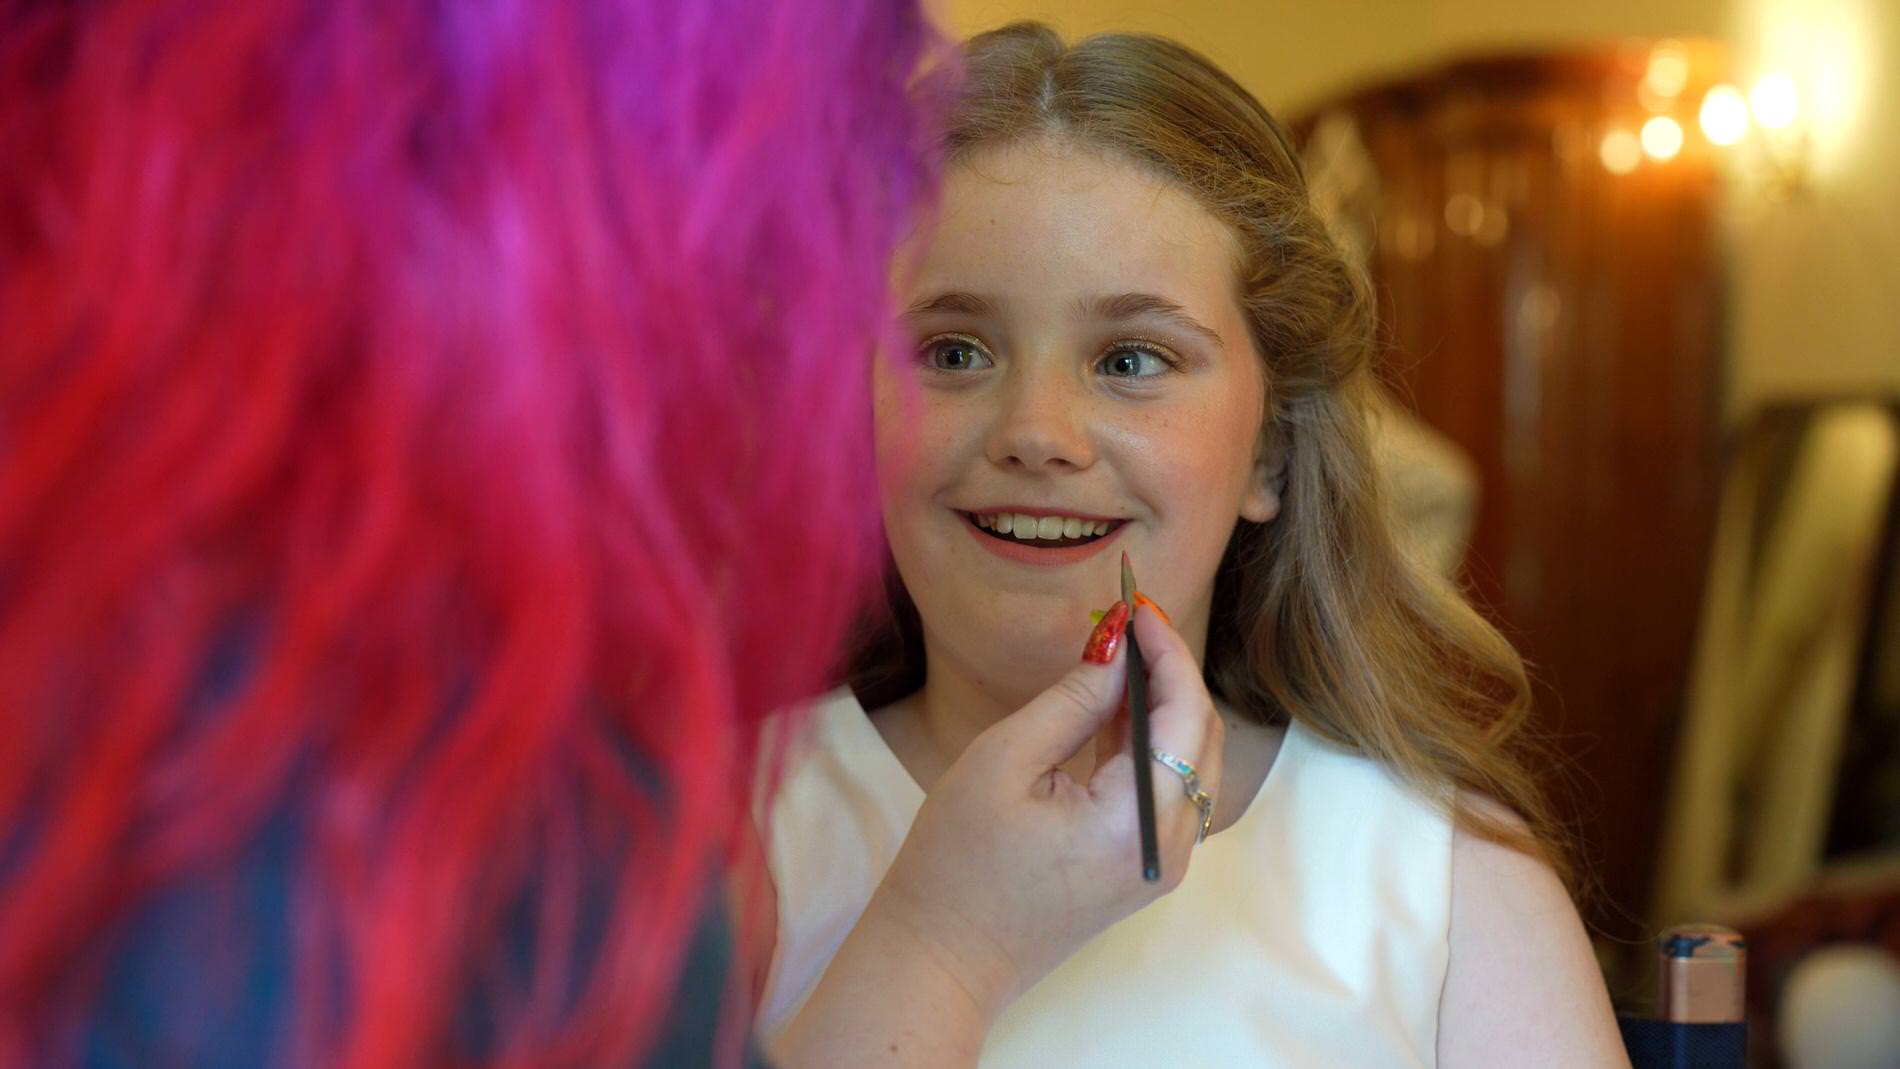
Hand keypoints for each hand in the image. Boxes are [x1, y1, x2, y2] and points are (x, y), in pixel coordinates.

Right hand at [775, 605, 1222, 1067]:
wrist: (940, 961)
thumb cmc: (955, 865)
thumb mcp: (1002, 762)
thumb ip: (1071, 701)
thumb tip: (1114, 648)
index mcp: (1137, 822)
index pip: (1184, 714)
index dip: (1167, 650)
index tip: (1135, 602)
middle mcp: (1169, 848)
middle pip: (1200, 738)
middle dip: (1171, 671)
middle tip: (1127, 620)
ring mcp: (1160, 865)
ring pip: (1189, 765)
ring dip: (1163, 705)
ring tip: (1118, 653)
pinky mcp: (1142, 871)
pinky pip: (1165, 793)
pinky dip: (1149, 744)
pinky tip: (1114, 708)